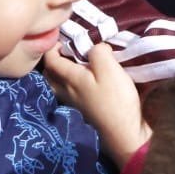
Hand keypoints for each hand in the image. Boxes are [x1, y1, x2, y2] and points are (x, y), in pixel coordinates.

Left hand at [44, 44, 150, 168]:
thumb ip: (98, 52)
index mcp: (69, 80)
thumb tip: (93, 47)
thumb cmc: (116, 100)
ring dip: (61, 74)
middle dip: (53, 60)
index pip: (50, 60)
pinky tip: (86, 82)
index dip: (52, 46)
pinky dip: (70, 84)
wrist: (125, 135)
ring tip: (76, 65)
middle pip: (49, 75)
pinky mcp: (83, 113)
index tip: (64, 38)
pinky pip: (68, 94)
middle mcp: (66, 93)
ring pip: (57, 86)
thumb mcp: (110, 69)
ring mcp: (73, 105)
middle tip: (67, 51)